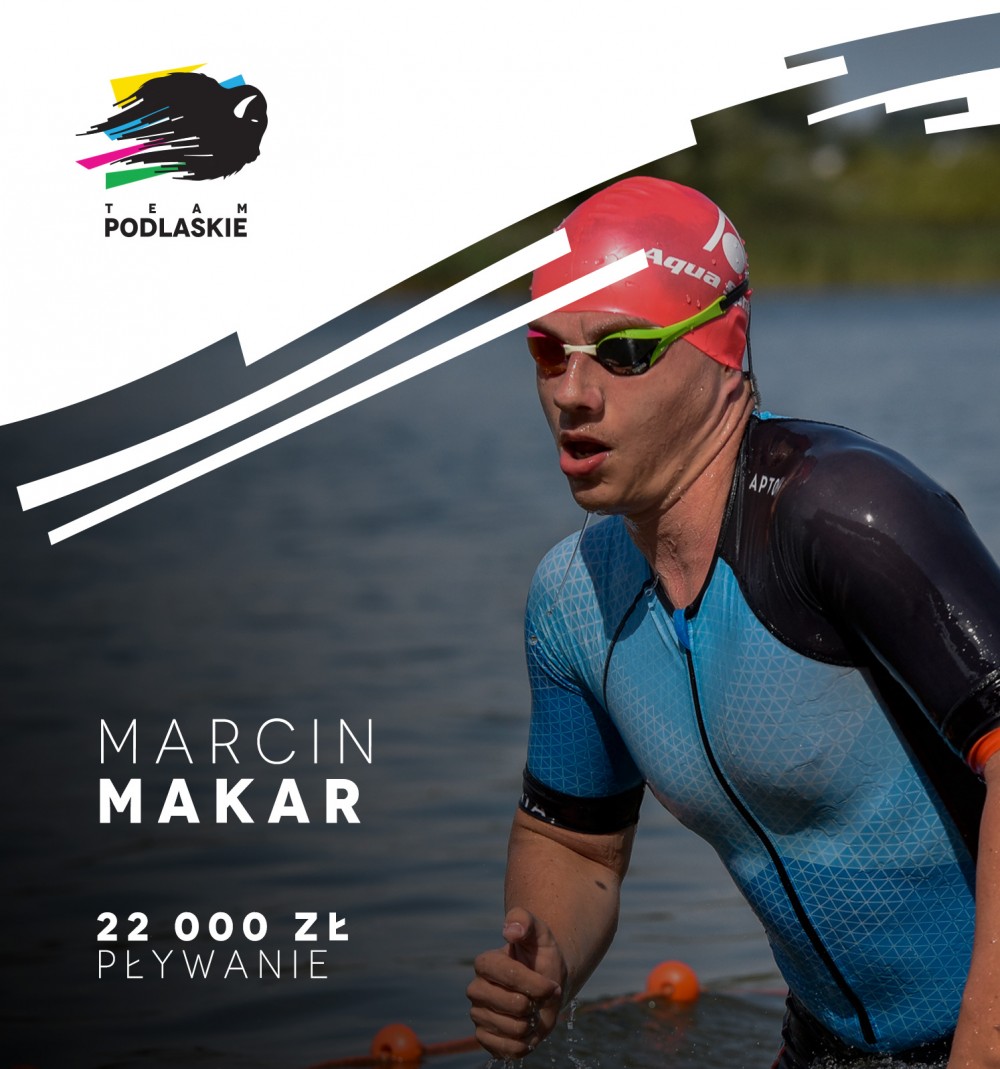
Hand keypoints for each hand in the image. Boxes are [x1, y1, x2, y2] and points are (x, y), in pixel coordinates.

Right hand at [467, 907, 566, 1057]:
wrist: (546, 983)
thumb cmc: (541, 956)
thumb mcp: (540, 932)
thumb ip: (525, 921)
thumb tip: (509, 931)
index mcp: (485, 963)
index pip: (507, 975)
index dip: (534, 982)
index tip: (551, 984)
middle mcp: (476, 989)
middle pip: (514, 1005)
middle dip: (536, 1002)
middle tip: (539, 997)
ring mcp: (479, 1015)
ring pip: (514, 1029)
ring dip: (533, 1023)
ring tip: (532, 1011)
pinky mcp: (485, 1038)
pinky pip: (508, 1050)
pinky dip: (526, 1043)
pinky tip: (527, 1029)